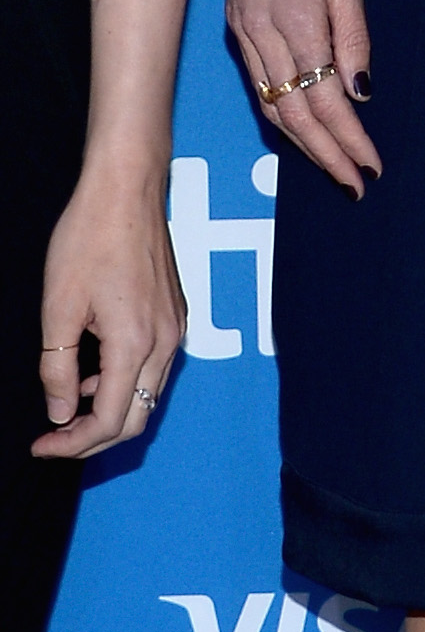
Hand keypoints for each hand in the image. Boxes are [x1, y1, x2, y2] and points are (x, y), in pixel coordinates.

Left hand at [32, 159, 185, 456]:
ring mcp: (176, 325)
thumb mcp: (58, 309)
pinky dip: (125, 382)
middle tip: (55, 438)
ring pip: (149, 393)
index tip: (40, 444)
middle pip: (137, 417)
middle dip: (94, 438)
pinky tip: (94, 368)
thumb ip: (59, 369)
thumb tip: (61, 414)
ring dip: (110, 409)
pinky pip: (155, 365)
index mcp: (135, 344)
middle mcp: (165, 341)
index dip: (72, 444)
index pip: (110, 421)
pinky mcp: (176, 311)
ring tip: (68, 400)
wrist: (127, 187)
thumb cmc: (89, 239)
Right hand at [221, 0, 380, 193]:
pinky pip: (260, 84)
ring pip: (273, 105)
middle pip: (296, 115)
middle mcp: (265, 35)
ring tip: (334, 164)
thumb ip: (353, 33)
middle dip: (327, 154)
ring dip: (303, 142)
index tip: (369, 167)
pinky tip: (300, 126)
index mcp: (298, 21)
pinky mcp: (237, 26)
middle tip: (355, 182)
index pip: (325, 101)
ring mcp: (246, 33)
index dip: (348, 140)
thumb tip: (360, 89)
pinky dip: (281, 112)